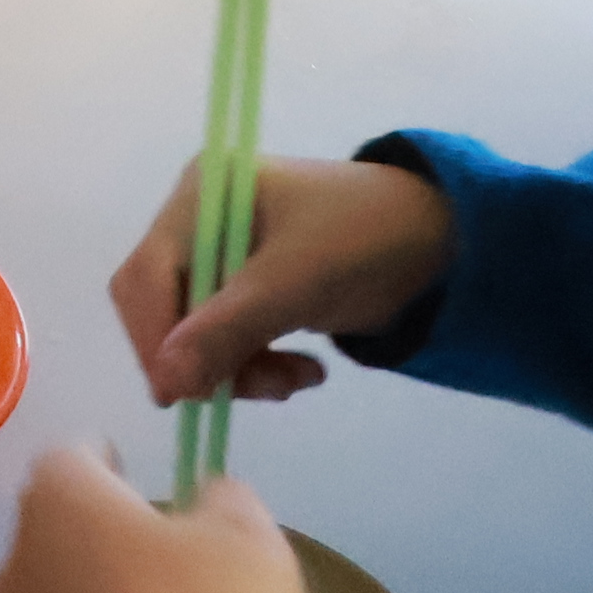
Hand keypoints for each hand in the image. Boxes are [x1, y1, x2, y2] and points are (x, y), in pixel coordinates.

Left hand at [0, 447, 307, 592]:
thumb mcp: (249, 549)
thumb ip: (229, 501)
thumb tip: (211, 493)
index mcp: (60, 497)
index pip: (75, 454)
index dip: (111, 462)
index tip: (136, 479)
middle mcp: (16, 553)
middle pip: (61, 526)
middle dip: (106, 537)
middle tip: (165, 562)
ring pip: (56, 591)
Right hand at [110, 152, 455, 405]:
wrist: (446, 242)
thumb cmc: (369, 240)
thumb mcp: (299, 281)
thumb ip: (230, 329)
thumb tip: (165, 384)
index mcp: (202, 195)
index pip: (145, 275)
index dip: (154, 337)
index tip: (179, 396)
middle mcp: (202, 220)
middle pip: (163, 305)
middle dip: (202, 356)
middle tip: (255, 390)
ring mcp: (226, 256)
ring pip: (195, 331)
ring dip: (237, 368)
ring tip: (294, 381)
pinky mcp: (252, 289)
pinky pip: (228, 340)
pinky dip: (258, 365)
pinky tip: (305, 372)